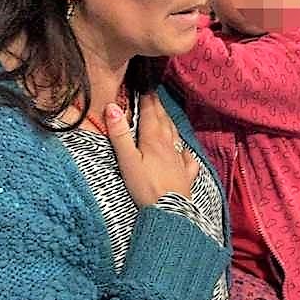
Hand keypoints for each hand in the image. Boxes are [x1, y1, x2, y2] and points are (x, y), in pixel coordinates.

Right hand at [105, 93, 200, 207]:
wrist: (170, 212)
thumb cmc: (145, 186)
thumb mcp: (127, 160)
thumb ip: (120, 134)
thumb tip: (112, 106)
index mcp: (153, 140)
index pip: (150, 113)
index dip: (147, 99)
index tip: (145, 86)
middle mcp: (168, 146)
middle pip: (163, 121)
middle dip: (157, 107)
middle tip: (154, 96)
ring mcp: (179, 160)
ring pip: (175, 136)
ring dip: (169, 123)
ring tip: (165, 116)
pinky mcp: (185, 176)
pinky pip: (187, 160)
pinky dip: (185, 151)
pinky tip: (185, 152)